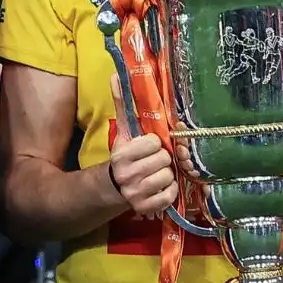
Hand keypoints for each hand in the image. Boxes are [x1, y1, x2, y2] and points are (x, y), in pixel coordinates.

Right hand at [109, 75, 176, 219]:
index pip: (154, 143)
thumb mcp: (124, 132)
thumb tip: (115, 75)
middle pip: (164, 160)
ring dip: (166, 175)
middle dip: (162, 159)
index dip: (154, 144)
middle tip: (154, 160)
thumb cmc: (124, 156)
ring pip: (168, 177)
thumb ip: (123, 104)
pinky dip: (169, 191)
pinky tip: (159, 187)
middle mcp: (127, 175)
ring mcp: (136, 194)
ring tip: (156, 173)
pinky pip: (170, 195)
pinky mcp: (146, 208)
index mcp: (123, 154)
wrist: (112, 187)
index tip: (148, 146)